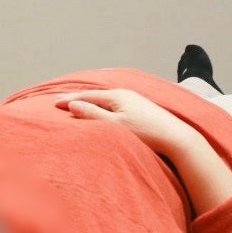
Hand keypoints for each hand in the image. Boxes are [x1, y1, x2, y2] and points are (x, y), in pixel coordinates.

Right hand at [55, 89, 199, 155]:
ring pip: (106, 99)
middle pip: (96, 95)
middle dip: (78, 98)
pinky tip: (103, 110)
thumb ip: (93, 115)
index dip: (69, 100)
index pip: (86, 96)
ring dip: (90, 102)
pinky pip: (114, 103)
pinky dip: (102, 106)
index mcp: (116, 95)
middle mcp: (125, 94)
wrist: (176, 138)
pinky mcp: (142, 109)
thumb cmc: (146, 133)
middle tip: (61, 101)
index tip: (54, 104)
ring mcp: (135, 100)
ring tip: (78, 105)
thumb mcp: (115, 125)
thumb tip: (73, 105)